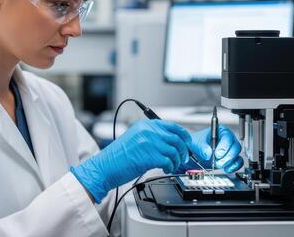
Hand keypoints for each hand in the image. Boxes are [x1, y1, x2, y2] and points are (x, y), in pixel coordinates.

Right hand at [71, 119, 190, 202]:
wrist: (105, 167)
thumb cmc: (118, 156)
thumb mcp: (135, 138)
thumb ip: (152, 136)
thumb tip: (172, 142)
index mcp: (145, 125)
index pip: (172, 126)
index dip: (184, 135)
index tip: (188, 143)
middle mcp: (148, 131)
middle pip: (177, 138)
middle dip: (184, 150)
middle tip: (183, 157)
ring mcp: (149, 143)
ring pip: (174, 151)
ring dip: (176, 161)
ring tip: (171, 166)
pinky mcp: (150, 156)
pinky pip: (169, 161)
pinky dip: (170, 166)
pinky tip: (166, 169)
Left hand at [183, 125, 242, 172]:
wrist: (196, 152)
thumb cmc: (198, 143)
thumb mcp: (196, 142)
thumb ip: (202, 147)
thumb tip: (208, 153)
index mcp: (221, 131)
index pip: (227, 137)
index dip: (224, 147)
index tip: (217, 154)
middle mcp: (229, 139)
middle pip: (235, 147)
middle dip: (227, 157)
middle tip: (217, 162)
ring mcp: (231, 149)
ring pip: (237, 156)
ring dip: (228, 163)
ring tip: (218, 165)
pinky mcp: (232, 158)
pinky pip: (238, 163)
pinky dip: (233, 167)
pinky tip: (225, 169)